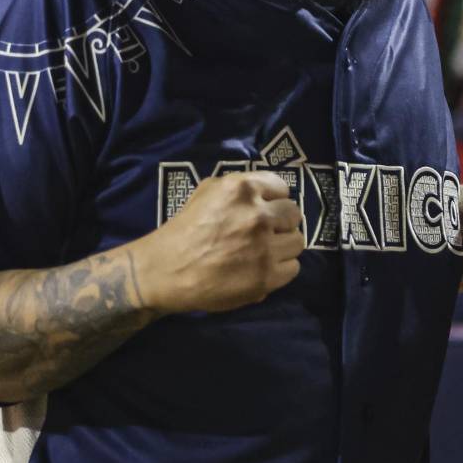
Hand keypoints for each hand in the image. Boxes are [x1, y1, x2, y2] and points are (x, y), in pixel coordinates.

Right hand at [138, 172, 304, 313]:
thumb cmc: (184, 230)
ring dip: (283, 246)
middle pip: (294, 214)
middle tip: (264, 233)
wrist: (164, 271)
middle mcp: (257, 215)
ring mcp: (264, 247)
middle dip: (281, 223)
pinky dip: (280, 269)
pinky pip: (293, 268)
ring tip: (263, 252)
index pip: (282, 188)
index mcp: (241, 189)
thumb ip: (240, 187)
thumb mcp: (206, 192)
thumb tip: (270, 194)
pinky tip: (262, 269)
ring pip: (298, 241)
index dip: (274, 200)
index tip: (266, 210)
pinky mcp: (266, 276)